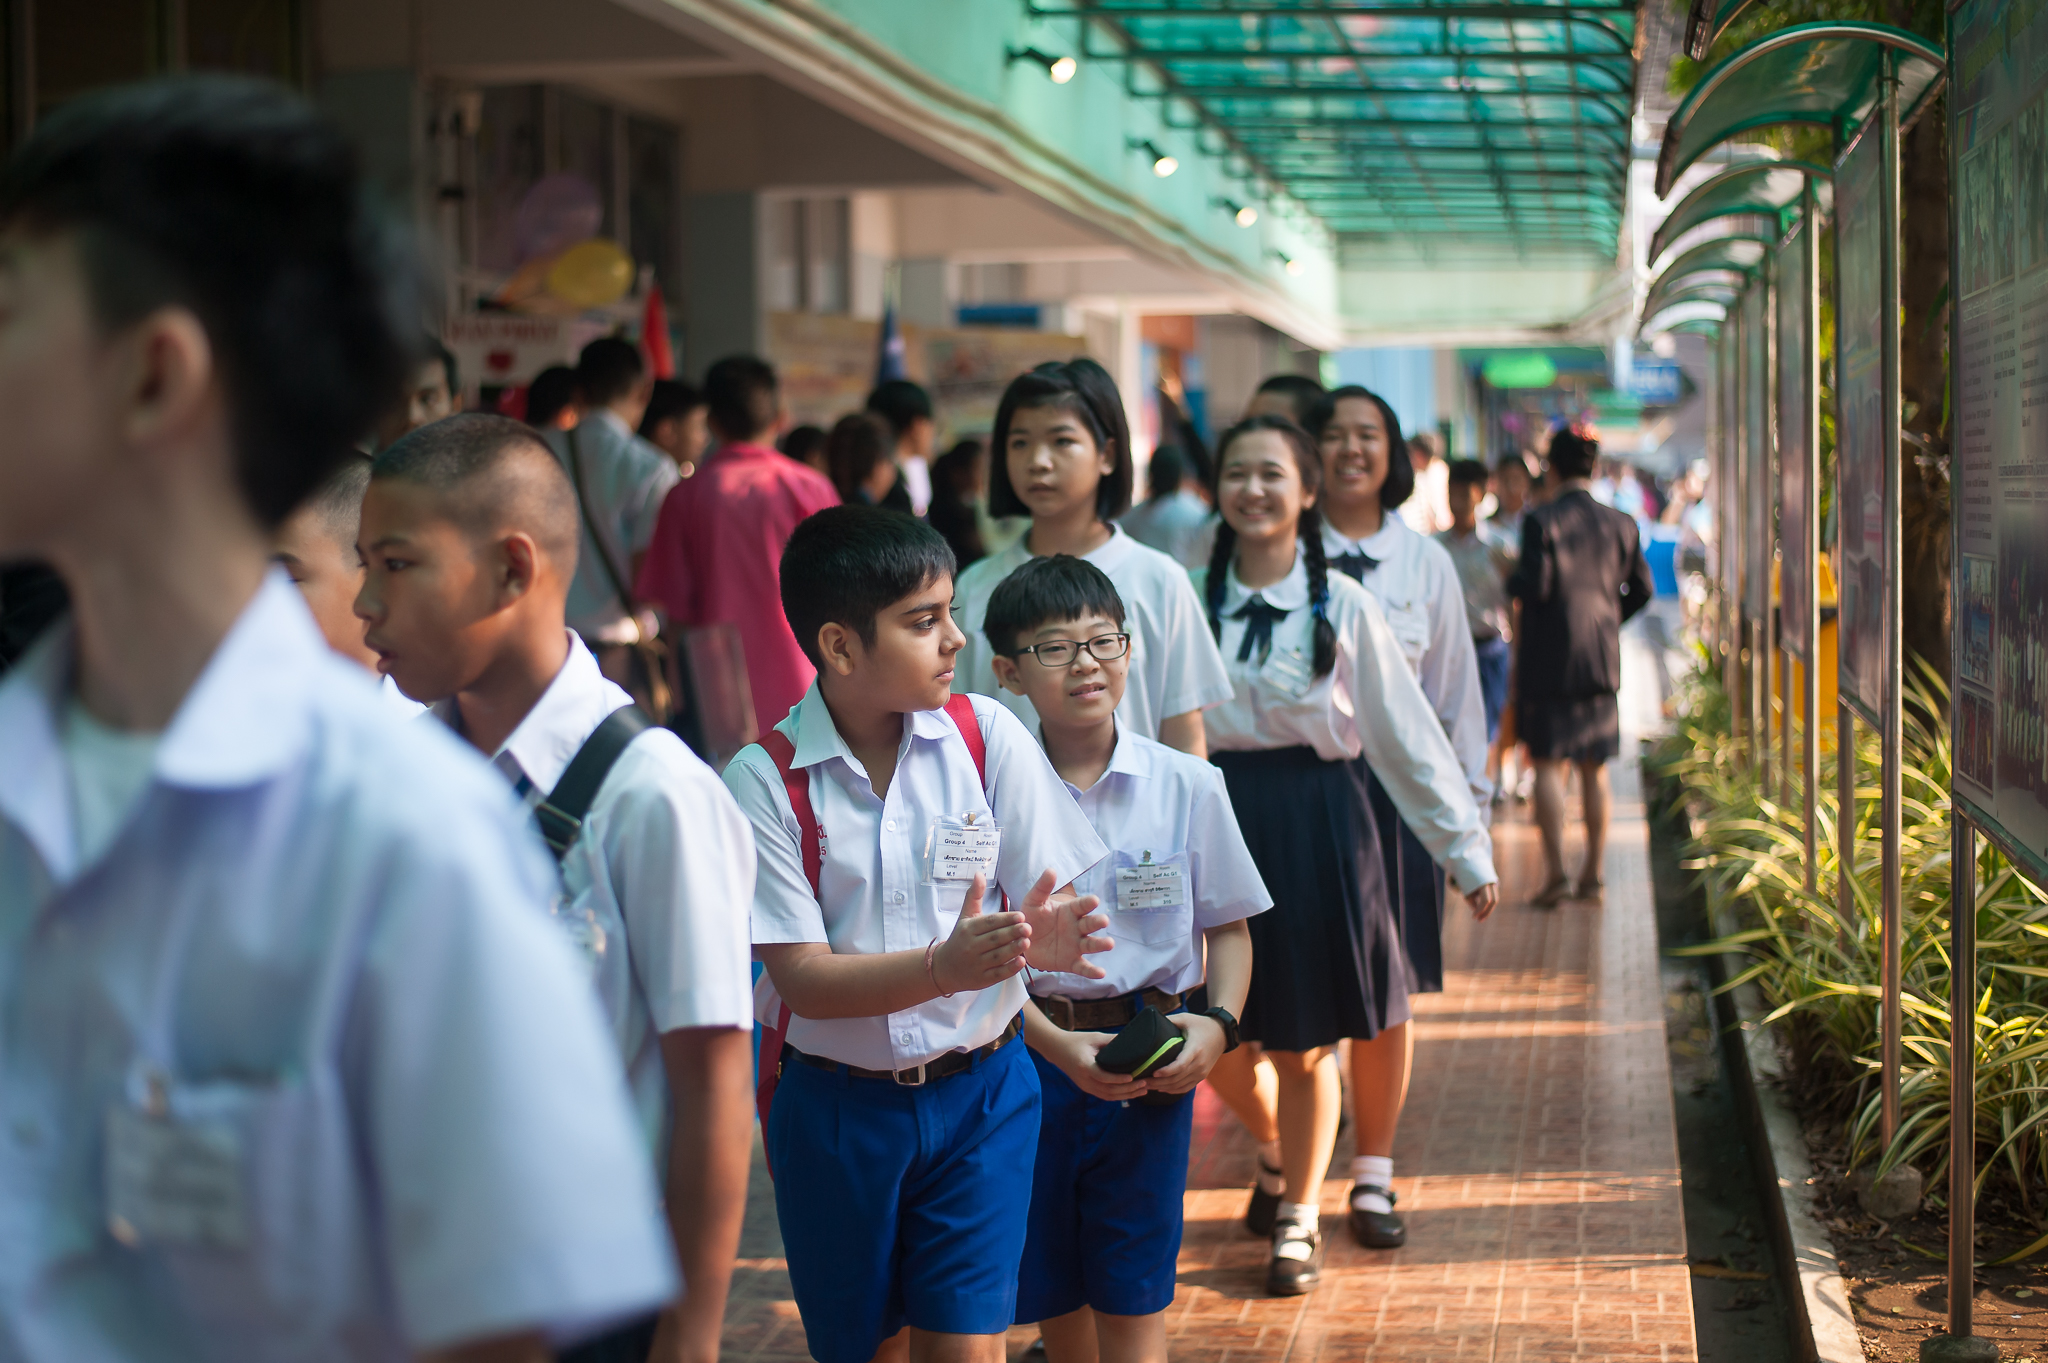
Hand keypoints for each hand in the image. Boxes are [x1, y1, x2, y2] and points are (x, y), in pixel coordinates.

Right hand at [932, 875, 1030, 993]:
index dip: (1005, 919)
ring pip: (996, 956)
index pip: (989, 922)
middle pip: (993, 939)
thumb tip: (979, 873)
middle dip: (1011, 933)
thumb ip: (974, 896)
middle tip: (1029, 927)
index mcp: (968, 929)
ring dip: (1012, 950)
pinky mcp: (981, 979)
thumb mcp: (965, 916)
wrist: (944, 968)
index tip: (1021, 915)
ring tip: (1027, 943)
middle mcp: (970, 946)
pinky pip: (997, 974)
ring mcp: (976, 964)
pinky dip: (1009, 969)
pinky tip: (1021, 962)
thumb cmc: (960, 938)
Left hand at [1016, 869, 1112, 977]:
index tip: (1094, 900)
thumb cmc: (1032, 918)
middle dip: (1097, 922)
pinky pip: (1083, 967)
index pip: (1082, 905)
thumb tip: (1051, 869)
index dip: (1088, 903)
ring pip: (1091, 944)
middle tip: (1103, 920)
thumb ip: (1042, 887)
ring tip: (1110, 944)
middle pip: (1090, 924)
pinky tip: (1101, 973)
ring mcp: (1076, 945)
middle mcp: (1077, 928)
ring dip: (1101, 944)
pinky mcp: (1071, 961)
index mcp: (1070, 911)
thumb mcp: (1033, 901)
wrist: (1022, 941)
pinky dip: (1092, 971)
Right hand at [1050, 1027, 1148, 1101]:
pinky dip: (1118, 1096)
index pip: (1103, 1077)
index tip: (1133, 1077)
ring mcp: (1084, 1086)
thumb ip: (1112, 1040)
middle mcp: (1084, 1080)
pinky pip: (1104, 1095)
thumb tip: (1133, 1040)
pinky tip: (1130, 1093)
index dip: (1118, 1079)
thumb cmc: (1076, 1040)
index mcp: (1085, 1066)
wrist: (1056, 1049)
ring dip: (1126, 1095)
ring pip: (1108, 1096)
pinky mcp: (1086, 1088)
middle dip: (1128, 1089)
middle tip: (1145, 1084)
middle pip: (1108, 1090)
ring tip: (1142, 1090)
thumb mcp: (1094, 1037)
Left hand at [1146, 1014, 1225, 1092]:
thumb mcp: (1186, 1018)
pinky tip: (1161, 1089)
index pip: (1180, 1065)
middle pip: (1177, 1078)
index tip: (1153, 1072)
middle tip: (1142, 1081)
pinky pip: (1186, 1088)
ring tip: (1147, 1085)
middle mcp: (1200, 1063)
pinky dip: (1173, 1090)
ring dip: (1163, 1087)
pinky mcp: (1201, 1077)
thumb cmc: (1201, 1024)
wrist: (1222, 1034)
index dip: (1166, 1071)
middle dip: (1158, 1082)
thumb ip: (1170, 1020)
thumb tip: (1151, 1021)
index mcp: (1195, 1049)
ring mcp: (1201, 1072)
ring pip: (1179, 1085)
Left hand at [1463, 881, 1498, 920]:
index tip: (1473, 917)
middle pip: (1493, 901)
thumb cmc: (1468, 884)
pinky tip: (1482, 912)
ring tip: (1480, 918)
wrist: (1472, 871)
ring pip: (1495, 900)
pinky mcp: (1495, 887)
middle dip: (1486, 912)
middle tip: (1479, 920)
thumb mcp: (1467, 893)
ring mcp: (1495, 884)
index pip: (1485, 900)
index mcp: (1483, 883)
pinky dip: (1489, 906)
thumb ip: (1472, 903)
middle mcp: (1491, 883)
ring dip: (1488, 910)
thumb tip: (1478, 911)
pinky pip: (1494, 898)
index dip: (1480, 910)